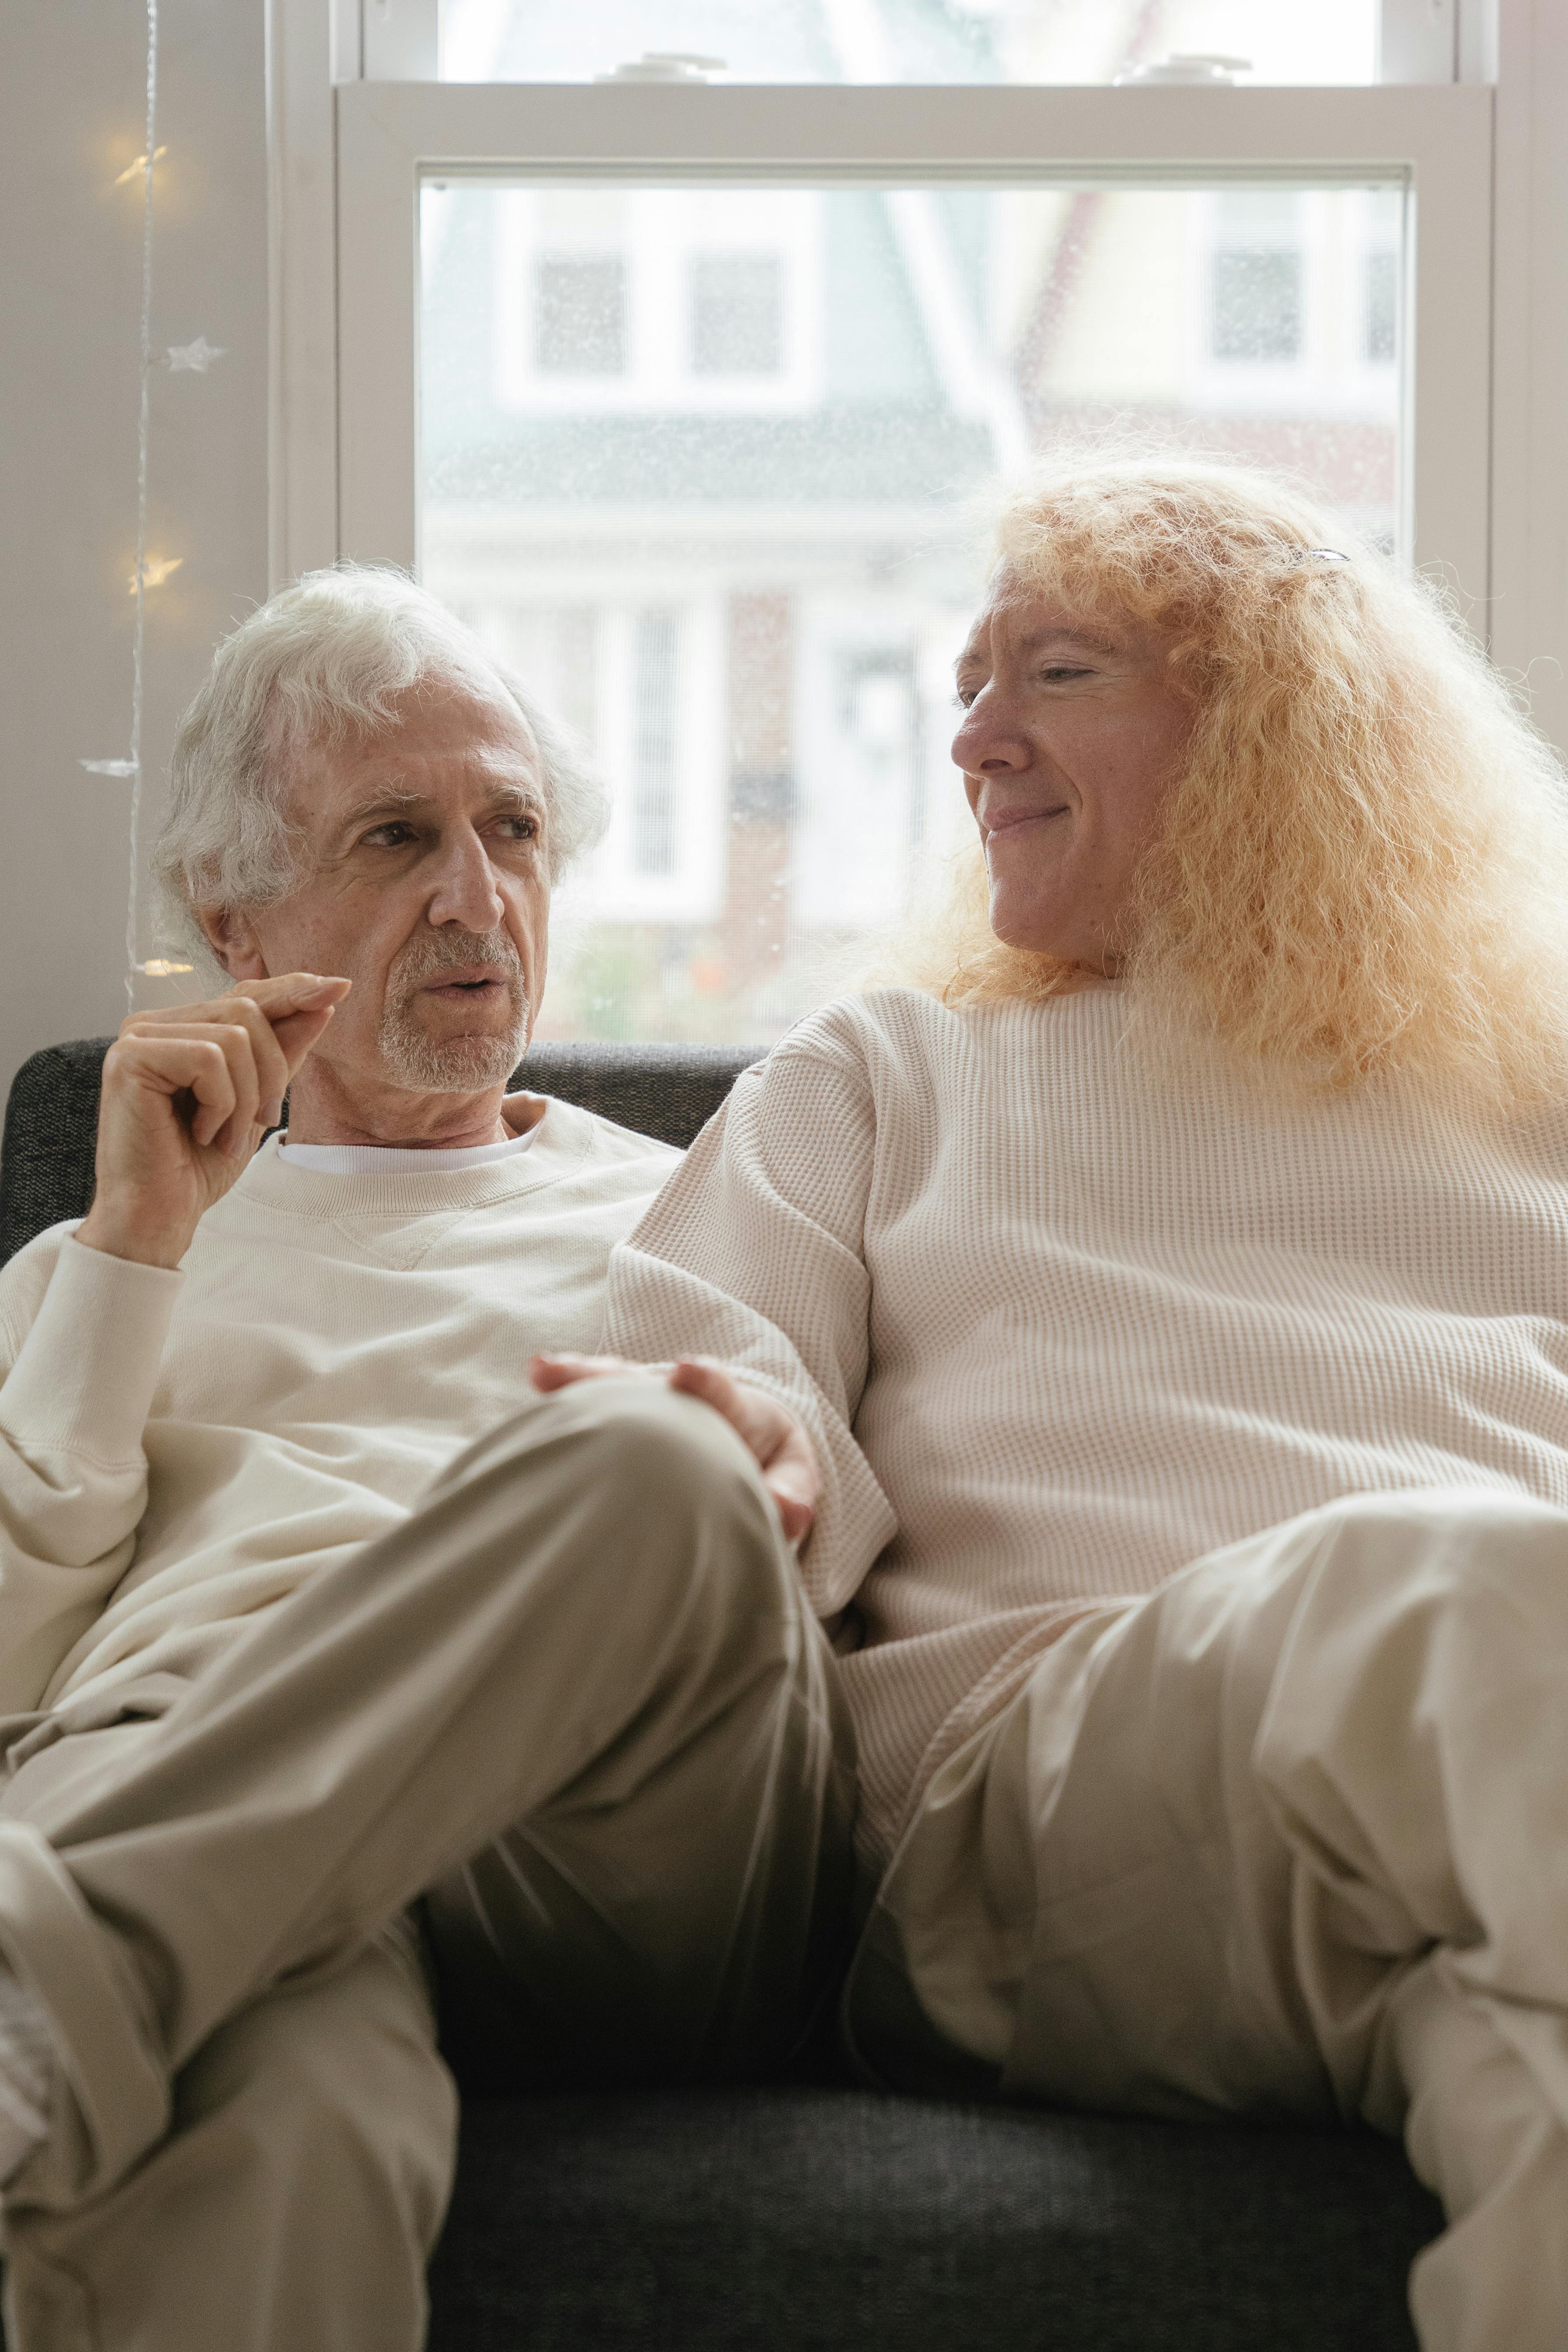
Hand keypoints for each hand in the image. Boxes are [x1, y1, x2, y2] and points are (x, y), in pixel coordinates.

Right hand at [77, 972, 351, 1269]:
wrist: (160, 1215)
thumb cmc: (199, 1165)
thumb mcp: (256, 1101)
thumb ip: (282, 1051)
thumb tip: (322, 1002)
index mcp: (180, 1030)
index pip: (245, 995)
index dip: (292, 992)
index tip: (340, 986)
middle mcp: (153, 1025)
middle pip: (246, 1009)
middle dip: (272, 1071)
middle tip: (262, 1121)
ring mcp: (138, 1038)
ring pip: (234, 1035)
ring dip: (246, 1097)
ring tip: (225, 1137)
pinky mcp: (130, 1058)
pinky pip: (209, 1059)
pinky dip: (222, 1104)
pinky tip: (202, 1133)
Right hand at [529, 1352, 820, 1544]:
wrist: (753, 1439)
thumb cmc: (768, 1459)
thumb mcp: (790, 1472)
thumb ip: (790, 1489)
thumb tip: (788, 1514)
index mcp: (734, 1409)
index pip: (720, 1394)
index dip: (705, 1383)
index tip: (686, 1372)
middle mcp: (684, 1398)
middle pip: (645, 1381)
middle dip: (612, 1376)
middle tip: (568, 1369)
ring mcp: (650, 1404)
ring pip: (613, 1386)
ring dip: (579, 1378)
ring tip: (545, 1371)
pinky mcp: (625, 1418)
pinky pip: (594, 1406)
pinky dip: (567, 1390)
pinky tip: (539, 1376)